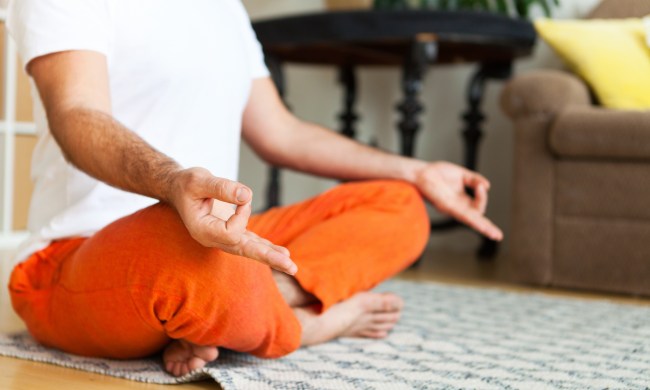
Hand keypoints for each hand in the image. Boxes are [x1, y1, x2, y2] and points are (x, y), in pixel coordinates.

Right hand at [168, 167, 296, 274]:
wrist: (179, 188)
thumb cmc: (186, 184)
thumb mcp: (199, 180)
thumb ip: (222, 187)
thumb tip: (247, 195)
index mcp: (203, 231)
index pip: (232, 232)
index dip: (242, 213)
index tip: (240, 195)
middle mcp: (214, 239)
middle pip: (245, 251)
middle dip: (269, 258)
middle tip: (291, 267)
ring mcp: (223, 238)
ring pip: (250, 250)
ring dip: (271, 256)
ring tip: (291, 265)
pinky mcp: (232, 233)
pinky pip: (251, 242)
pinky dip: (266, 246)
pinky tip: (282, 253)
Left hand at [414, 162, 502, 240]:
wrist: (420, 171)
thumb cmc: (437, 173)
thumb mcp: (461, 174)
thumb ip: (474, 180)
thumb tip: (487, 186)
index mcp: (462, 201)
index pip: (478, 206)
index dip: (483, 198)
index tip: (482, 186)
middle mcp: (457, 207)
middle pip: (475, 220)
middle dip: (487, 228)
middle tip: (498, 236)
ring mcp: (451, 208)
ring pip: (470, 220)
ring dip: (482, 227)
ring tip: (494, 233)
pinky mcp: (444, 206)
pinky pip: (460, 214)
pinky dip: (470, 219)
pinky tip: (479, 223)